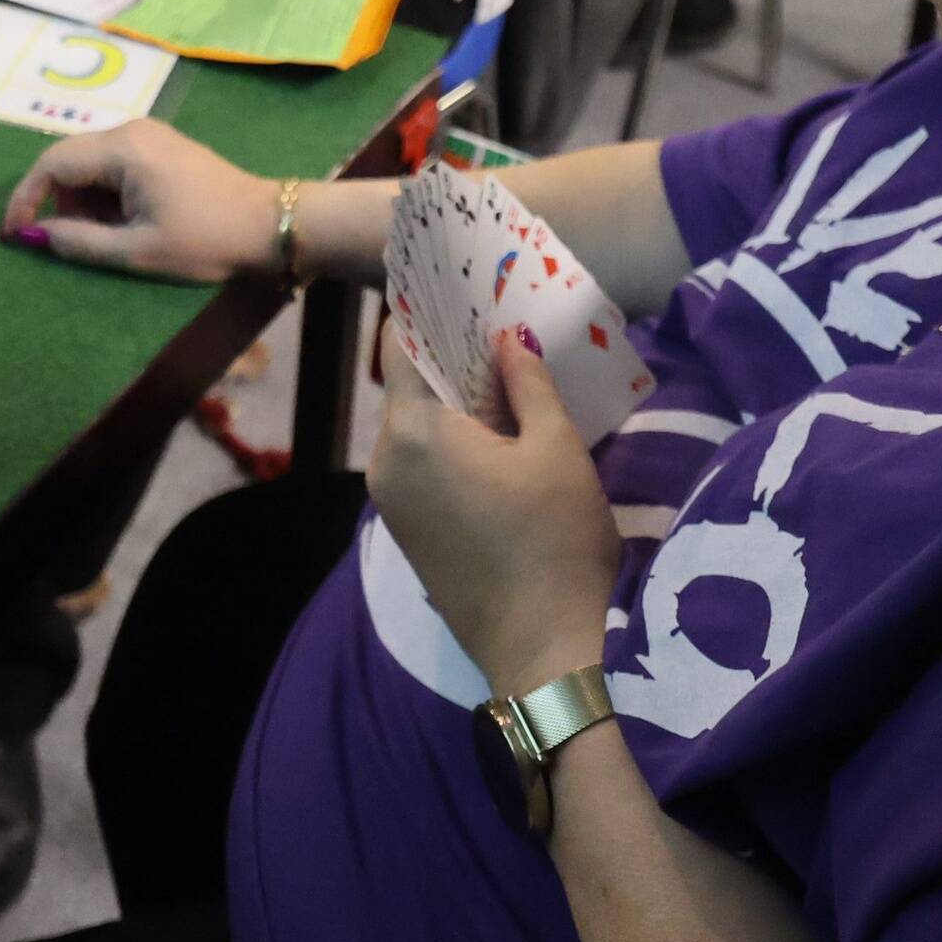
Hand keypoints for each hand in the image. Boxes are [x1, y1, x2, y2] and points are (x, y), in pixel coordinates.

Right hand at [3, 119, 293, 282]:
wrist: (269, 225)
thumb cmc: (205, 240)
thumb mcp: (137, 251)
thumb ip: (79, 242)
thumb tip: (34, 235)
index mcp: (123, 149)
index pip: (52, 164)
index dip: (26, 198)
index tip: (14, 234)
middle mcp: (130, 130)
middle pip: (68, 160)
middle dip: (56, 203)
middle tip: (64, 243)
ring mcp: (147, 135)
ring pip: (90, 163)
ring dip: (82, 202)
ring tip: (102, 239)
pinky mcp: (159, 146)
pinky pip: (112, 164)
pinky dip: (104, 194)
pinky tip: (122, 224)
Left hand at [368, 331, 622, 694]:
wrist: (542, 653)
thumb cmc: (554, 542)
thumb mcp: (556, 450)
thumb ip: (527, 384)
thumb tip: (506, 340)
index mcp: (412, 431)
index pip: (401, 344)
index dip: (429, 310)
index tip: (462, 287)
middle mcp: (384, 461)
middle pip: (406, 385)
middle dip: (448, 356)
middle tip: (498, 328)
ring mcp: (389, 501)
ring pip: (413, 427)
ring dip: (452, 403)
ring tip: (506, 381)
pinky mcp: (406, 531)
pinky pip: (419, 463)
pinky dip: (448, 442)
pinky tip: (496, 439)